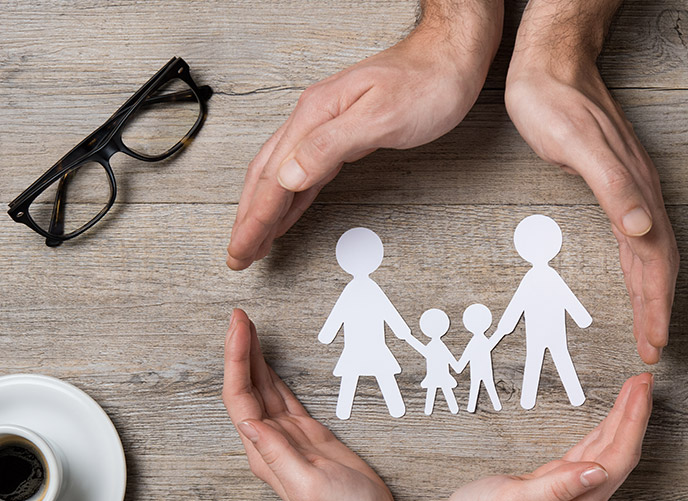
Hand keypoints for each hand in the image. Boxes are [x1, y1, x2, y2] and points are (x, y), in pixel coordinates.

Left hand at [223, 308, 395, 500]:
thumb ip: (277, 454)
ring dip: (251, 356)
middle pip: (244, 386)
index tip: (239, 329)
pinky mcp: (304, 432)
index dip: (237, 361)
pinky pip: (280, 394)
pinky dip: (270, 372)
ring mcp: (285, 435)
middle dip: (239, 349)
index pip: (240, 398)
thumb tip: (248, 422)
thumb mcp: (309, 485)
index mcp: (264, 451)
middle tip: (237, 315)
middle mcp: (268, 440)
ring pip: (260, 387)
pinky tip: (265, 357)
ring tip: (245, 326)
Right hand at [227, 8, 502, 269]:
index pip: (273, 177)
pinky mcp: (343, 135)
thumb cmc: (427, 82)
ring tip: (252, 242)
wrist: (450, 58)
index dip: (254, 218)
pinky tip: (285, 213)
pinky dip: (289, 199)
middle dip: (248, 219)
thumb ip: (331, 146)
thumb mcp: (381, 117)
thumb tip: (288, 176)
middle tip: (237, 255)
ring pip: (281, 176)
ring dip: (263, 211)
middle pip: (266, 177)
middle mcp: (314, 119)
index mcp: (315, 114)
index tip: (240, 248)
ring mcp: (326, 126)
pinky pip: (305, 173)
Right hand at [431, 373, 651, 500]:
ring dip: (622, 420)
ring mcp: (574, 497)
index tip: (641, 390)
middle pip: (620, 454)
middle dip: (634, 415)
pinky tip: (610, 420)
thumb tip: (598, 470)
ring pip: (608, 453)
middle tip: (643, 380)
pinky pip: (591, 455)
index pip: (617, 459)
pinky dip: (603, 432)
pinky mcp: (560, 488)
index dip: (632, 422)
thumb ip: (558, 486)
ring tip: (634, 391)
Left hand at [505, 31, 678, 364]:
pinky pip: (636, 237)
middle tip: (654, 348)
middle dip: (658, 309)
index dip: (655, 305)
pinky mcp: (617, 183)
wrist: (550, 62)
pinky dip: (638, 267)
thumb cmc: (555, 102)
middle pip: (659, 263)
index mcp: (636, 190)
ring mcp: (632, 188)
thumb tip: (643, 230)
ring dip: (651, 293)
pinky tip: (634, 278)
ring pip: (650, 252)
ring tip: (650, 327)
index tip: (655, 342)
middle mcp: (641, 193)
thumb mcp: (577, 146)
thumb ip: (613, 188)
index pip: (654, 260)